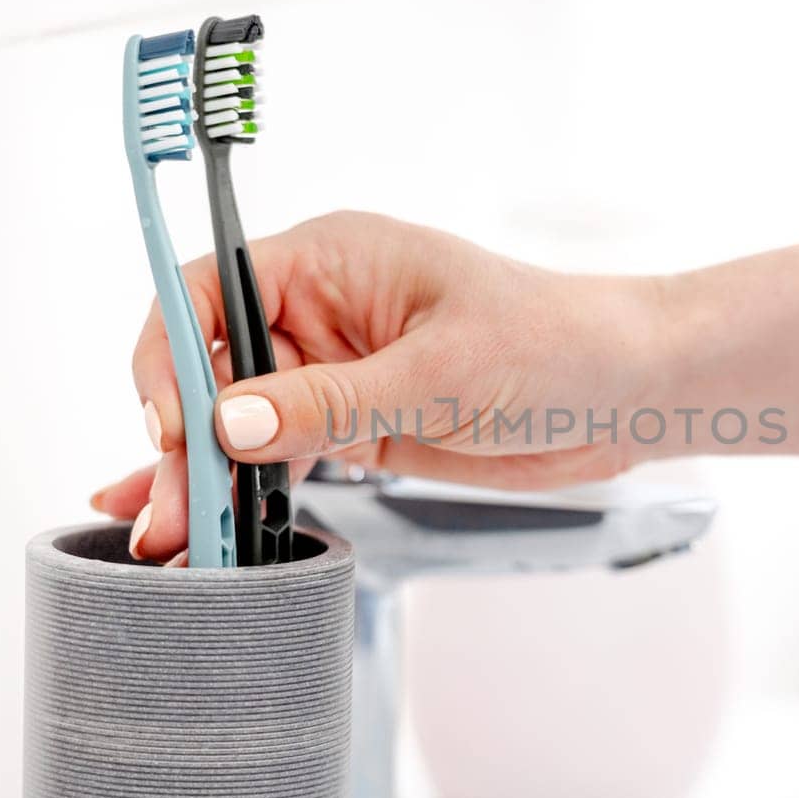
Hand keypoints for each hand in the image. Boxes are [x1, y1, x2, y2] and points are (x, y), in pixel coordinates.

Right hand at [91, 211, 668, 560]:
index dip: (175, 353)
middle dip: (182, 435)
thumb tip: (228, 420)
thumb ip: (330, 401)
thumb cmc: (555, 343)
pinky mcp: (358, 426)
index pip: (209, 289)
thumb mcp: (439, 373)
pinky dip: (249, 489)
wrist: (627, 392)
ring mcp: (337, 372)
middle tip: (175, 508)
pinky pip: (281, 455)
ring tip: (180, 538)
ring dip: (207, 476)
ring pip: (239, 420)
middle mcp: (320, 310)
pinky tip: (217, 524)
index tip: (171, 422)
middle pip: (212, 365)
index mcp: (331, 259)